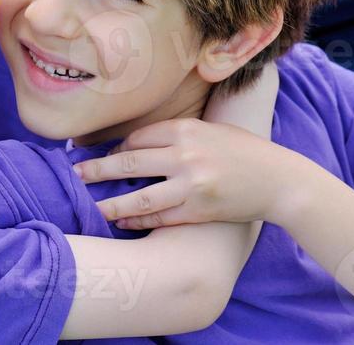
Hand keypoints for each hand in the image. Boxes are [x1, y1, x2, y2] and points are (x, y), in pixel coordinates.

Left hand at [74, 118, 292, 229]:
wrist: (278, 180)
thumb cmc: (244, 151)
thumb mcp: (212, 130)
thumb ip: (179, 134)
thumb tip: (139, 142)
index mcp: (188, 130)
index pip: (138, 138)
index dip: (115, 148)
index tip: (99, 154)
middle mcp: (186, 156)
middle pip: (129, 163)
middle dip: (97, 169)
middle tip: (75, 174)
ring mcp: (192, 186)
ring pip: (139, 198)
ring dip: (110, 203)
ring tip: (90, 207)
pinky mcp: (198, 211)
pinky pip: (159, 218)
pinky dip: (138, 221)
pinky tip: (122, 222)